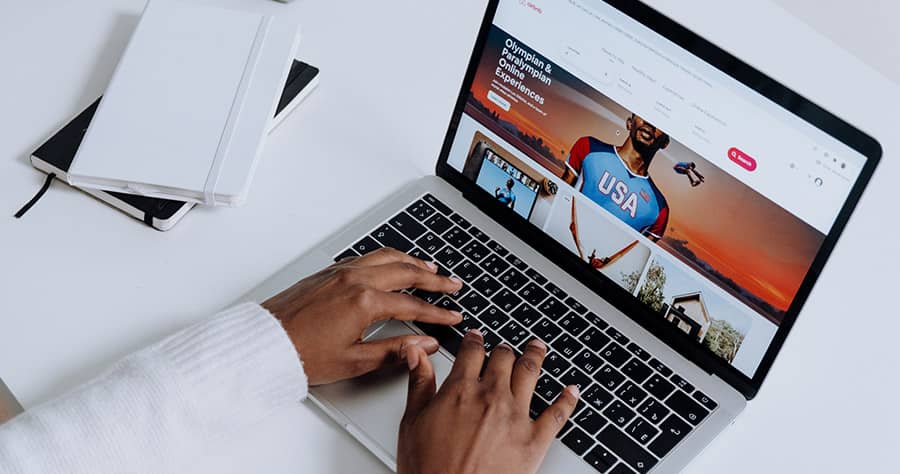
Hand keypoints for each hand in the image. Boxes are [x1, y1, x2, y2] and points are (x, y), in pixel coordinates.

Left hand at [262, 248, 463, 385]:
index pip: (412, 305)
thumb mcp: (354, 362)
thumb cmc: (301, 354)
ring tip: (430, 268)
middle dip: (433, 279)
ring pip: (387, 257)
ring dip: (412, 261)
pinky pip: (367, 256)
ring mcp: (341, 272)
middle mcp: (355, 280)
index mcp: (364, 302)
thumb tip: (423, 345)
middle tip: (452, 285)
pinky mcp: (328, 272)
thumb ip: (394, 350)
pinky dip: (388, 257)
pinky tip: (392, 262)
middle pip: (406, 272)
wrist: (264, 343)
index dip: (437, 313)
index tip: (452, 317)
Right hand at [398, 331, 579, 473]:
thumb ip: (419, 384)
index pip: (472, 351)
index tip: (476, 338)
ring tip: (538, 348)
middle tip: (506, 348)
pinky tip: (572, 390)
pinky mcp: (534, 440)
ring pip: (531, 374)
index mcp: (460, 389)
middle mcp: (491, 397)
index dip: (475, 341)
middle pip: (504, 358)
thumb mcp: (412, 423)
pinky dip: (568, 399)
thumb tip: (416, 354)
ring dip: (536, 357)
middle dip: (504, 350)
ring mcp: (515, 417)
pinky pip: (558, 413)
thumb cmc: (429, 470)